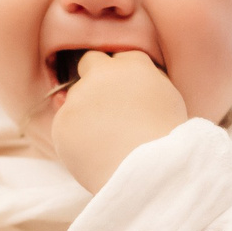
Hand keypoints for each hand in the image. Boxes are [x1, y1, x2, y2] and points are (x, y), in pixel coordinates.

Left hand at [50, 50, 187, 191]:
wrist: (148, 175)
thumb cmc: (167, 142)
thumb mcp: (169, 100)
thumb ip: (148, 82)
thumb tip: (129, 81)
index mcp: (135, 65)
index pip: (123, 55)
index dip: (124, 75)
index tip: (126, 93)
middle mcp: (103, 74)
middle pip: (90, 62)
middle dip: (95, 77)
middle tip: (107, 107)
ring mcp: (78, 97)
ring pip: (76, 97)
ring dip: (85, 112)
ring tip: (108, 142)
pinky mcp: (62, 122)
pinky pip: (65, 126)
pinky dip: (75, 138)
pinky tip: (96, 154)